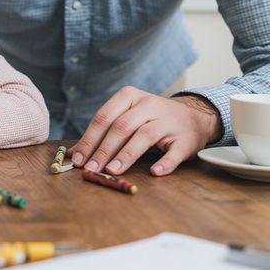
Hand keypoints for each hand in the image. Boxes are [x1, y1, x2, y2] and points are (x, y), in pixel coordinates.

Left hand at [68, 87, 222, 176]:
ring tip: (113, 171)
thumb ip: (104, 133)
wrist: (194, 117)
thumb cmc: (152, 119)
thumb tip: (75, 154)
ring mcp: (169, 121)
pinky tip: (154, 172)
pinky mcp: (186, 139)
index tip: (77, 159)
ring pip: (144, 136)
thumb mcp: (128, 117)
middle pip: (122, 126)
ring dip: (126, 155)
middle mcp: (149, 105)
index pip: (104, 117)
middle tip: (91, 169)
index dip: (89, 139)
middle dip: (103, 149)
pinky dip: (164, 163)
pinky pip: (174, 152)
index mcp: (130, 96)